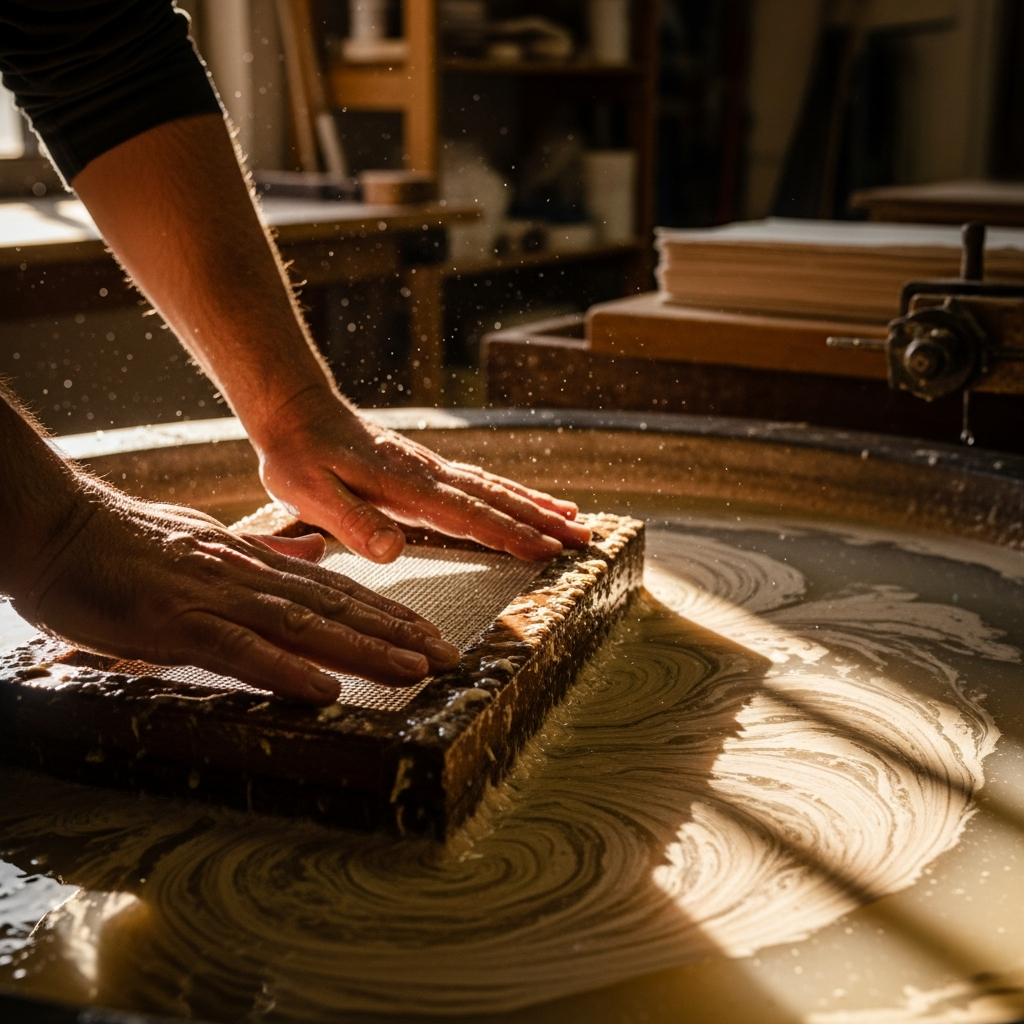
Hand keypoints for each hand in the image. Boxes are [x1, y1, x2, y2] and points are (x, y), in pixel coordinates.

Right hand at [10, 484, 459, 704]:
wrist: (63, 529)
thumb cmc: (133, 544)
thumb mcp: (211, 546)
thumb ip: (266, 554)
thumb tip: (315, 552)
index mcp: (258, 567)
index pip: (338, 592)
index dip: (389, 616)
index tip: (431, 637)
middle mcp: (250, 579)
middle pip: (338, 608)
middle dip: (397, 635)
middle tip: (450, 658)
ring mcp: (217, 599)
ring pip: (305, 626)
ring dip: (363, 650)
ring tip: (414, 670)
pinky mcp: (177, 623)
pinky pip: (239, 650)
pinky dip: (284, 669)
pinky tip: (323, 688)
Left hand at [253, 387, 591, 562]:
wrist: (296, 410)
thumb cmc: (298, 455)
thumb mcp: (309, 492)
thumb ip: (352, 521)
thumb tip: (393, 550)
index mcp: (407, 484)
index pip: (468, 513)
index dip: (509, 534)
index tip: (547, 551)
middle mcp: (430, 473)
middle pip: (496, 498)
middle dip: (543, 521)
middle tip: (586, 539)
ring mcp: (433, 468)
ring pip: (496, 488)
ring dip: (537, 507)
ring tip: (577, 522)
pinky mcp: (429, 469)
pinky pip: (482, 483)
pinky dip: (514, 495)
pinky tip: (532, 504)